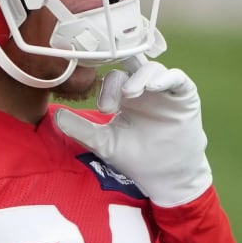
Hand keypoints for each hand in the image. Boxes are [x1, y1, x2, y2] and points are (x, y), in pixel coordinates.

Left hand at [55, 58, 212, 206]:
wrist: (165, 177)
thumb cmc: (135, 157)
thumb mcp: (105, 143)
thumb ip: (82, 129)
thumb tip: (56, 116)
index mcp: (124, 95)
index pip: (113, 77)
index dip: (106, 88)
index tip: (103, 109)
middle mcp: (144, 87)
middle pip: (131, 65)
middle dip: (120, 78)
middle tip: (113, 100)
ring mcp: (165, 90)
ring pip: (152, 68)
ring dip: (140, 77)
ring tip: (132, 94)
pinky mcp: (185, 96)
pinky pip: (177, 78)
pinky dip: (166, 78)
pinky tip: (155, 86)